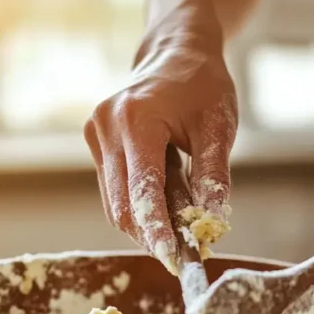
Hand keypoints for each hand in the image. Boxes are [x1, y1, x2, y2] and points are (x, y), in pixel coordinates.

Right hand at [84, 37, 236, 268]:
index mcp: (136, 120)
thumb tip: (213, 224)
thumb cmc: (202, 86)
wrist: (175, 52)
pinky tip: (164, 205)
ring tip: (178, 225)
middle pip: (122, 207)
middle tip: (184, 253)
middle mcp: (106, 128)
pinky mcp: (94, 143)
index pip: (142, 192)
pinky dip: (139, 207)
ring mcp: (95, 136)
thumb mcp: (219, 127)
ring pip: (115, 205)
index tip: (173, 261)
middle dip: (152, 235)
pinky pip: (114, 192)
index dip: (156, 232)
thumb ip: (214, 176)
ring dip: (145, 224)